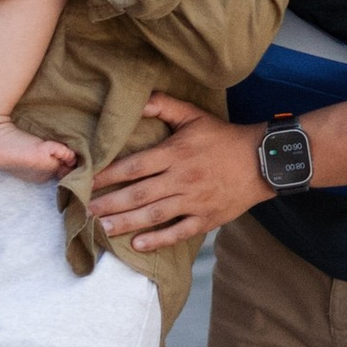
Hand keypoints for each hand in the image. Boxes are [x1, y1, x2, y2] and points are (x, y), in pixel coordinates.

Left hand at [88, 93, 269, 252]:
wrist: (263, 161)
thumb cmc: (223, 137)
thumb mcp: (194, 115)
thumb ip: (163, 106)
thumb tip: (136, 101)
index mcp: (176, 153)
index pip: (134, 165)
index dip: (107, 175)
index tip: (85, 182)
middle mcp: (182, 178)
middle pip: (139, 193)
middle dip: (109, 203)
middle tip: (83, 212)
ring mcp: (195, 200)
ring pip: (154, 214)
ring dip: (126, 223)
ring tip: (101, 228)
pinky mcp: (207, 218)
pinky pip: (180, 231)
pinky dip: (159, 239)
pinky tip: (138, 244)